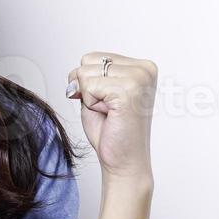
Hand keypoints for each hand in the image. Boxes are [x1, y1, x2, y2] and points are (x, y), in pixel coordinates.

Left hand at [65, 52, 156, 183]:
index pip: (93, 57)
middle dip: (87, 88)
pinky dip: (90, 103)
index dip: (88, 82)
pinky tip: (109, 115)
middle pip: (87, 61)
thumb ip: (86, 77)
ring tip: (109, 112)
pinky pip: (88, 86)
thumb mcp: (95, 95)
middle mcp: (144, 69)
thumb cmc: (111, 131)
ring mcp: (138, 78)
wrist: (124, 161)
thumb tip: (74, 75)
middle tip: (108, 109)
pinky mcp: (129, 91)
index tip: (108, 102)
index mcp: (141, 66)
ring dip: (89, 97)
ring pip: (85, 73)